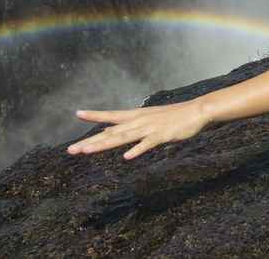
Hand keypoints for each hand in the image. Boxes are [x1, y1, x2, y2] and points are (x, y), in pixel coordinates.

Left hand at [67, 100, 210, 159]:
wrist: (197, 110)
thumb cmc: (173, 116)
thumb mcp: (149, 118)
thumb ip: (129, 126)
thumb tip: (109, 131)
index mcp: (136, 116)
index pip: (111, 115)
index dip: (95, 115)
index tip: (77, 113)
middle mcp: (139, 121)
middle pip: (111, 132)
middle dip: (90, 142)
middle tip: (71, 150)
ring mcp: (150, 128)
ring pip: (123, 138)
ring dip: (104, 145)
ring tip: (87, 152)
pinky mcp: (162, 136)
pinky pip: (147, 144)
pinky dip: (137, 150)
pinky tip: (127, 157)